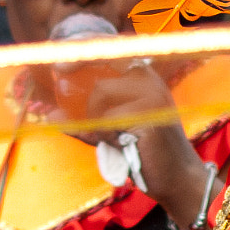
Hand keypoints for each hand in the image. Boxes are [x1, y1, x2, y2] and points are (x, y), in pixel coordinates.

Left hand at [69, 60, 215, 229]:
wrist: (178, 179)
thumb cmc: (145, 154)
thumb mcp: (114, 130)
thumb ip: (87, 120)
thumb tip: (51, 114)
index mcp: (143, 76)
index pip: (111, 50)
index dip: (84, 50)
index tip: (58, 66)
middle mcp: (149, 79)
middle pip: (101, 69)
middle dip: (80, 87)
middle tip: (64, 92)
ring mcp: (151, 94)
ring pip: (100, 93)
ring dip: (95, 120)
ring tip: (112, 138)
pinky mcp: (148, 115)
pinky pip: (107, 119)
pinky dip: (105, 135)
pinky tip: (121, 145)